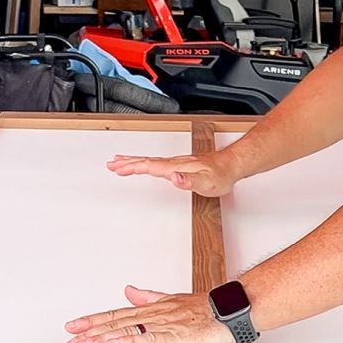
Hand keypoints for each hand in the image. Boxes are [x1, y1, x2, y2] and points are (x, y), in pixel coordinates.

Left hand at [63, 285, 234, 342]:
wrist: (232, 309)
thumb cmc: (207, 308)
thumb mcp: (172, 301)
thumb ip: (149, 297)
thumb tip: (129, 291)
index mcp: (152, 310)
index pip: (116, 315)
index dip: (93, 321)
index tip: (72, 326)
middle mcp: (153, 317)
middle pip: (115, 325)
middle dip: (89, 334)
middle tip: (67, 342)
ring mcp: (164, 327)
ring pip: (126, 332)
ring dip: (101, 339)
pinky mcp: (176, 340)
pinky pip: (149, 341)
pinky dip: (130, 342)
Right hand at [106, 150, 236, 196]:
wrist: (231, 166)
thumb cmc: (220, 175)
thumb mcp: (206, 182)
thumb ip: (188, 180)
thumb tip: (174, 177)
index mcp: (175, 167)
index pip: (149, 166)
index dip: (132, 167)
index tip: (118, 168)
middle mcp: (174, 163)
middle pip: (145, 161)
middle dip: (127, 163)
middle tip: (111, 164)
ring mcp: (176, 163)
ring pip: (149, 161)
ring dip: (133, 161)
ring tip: (120, 162)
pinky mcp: (180, 165)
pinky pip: (157, 162)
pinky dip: (146, 163)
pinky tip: (145, 165)